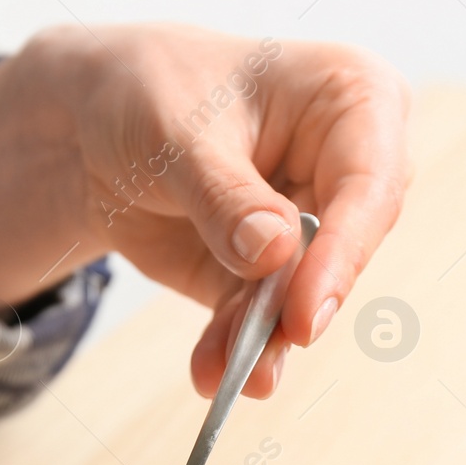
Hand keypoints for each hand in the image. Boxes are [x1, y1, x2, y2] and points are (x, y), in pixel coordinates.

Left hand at [0, 23, 410, 397]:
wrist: (96, 121)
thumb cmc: (150, 90)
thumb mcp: (175, 131)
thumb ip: (225, 195)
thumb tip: (275, 253)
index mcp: (352, 100)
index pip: (370, 183)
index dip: (344, 251)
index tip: (308, 308)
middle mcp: (344, 168)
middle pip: (345, 250)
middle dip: (300, 304)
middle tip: (274, 347)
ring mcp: (309, 226)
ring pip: (303, 296)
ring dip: (264, 340)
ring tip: (229, 374)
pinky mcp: (269, 274)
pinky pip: (259, 318)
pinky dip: (233, 347)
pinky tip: (211, 370)